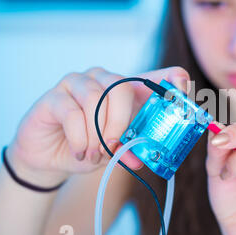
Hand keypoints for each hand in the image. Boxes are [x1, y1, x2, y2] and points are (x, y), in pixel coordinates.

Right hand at [7, 66, 189, 186]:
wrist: (53, 157)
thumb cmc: (92, 147)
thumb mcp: (118, 149)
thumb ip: (131, 148)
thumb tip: (141, 158)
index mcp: (126, 90)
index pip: (155, 76)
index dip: (172, 79)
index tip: (182, 91)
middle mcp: (104, 79)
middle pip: (121, 86)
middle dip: (121, 122)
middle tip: (114, 146)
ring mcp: (78, 83)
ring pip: (95, 98)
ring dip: (97, 134)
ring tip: (95, 153)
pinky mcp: (54, 95)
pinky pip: (72, 113)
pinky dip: (79, 138)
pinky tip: (80, 152)